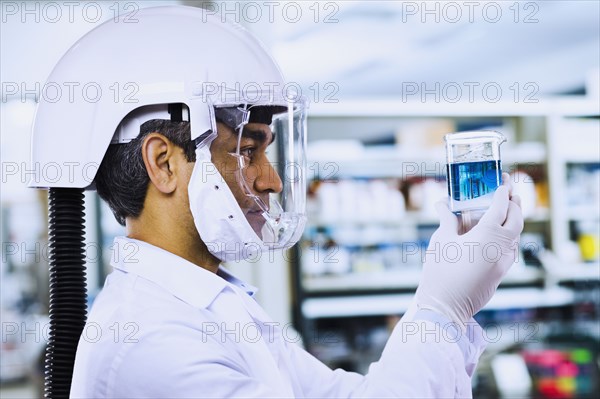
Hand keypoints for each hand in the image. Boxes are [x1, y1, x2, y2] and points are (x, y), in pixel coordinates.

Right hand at [414, 174, 523, 328]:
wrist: (444, 307)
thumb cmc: (439, 271)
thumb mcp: (441, 241)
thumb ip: (447, 220)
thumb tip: (443, 204)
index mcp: (486, 235)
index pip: (500, 207)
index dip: (502, 193)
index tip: (502, 183)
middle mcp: (500, 247)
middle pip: (516, 219)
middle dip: (514, 204)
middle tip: (508, 192)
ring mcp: (503, 263)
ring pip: (516, 236)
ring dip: (513, 221)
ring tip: (505, 211)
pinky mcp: (501, 275)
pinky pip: (510, 250)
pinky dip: (508, 237)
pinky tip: (497, 236)